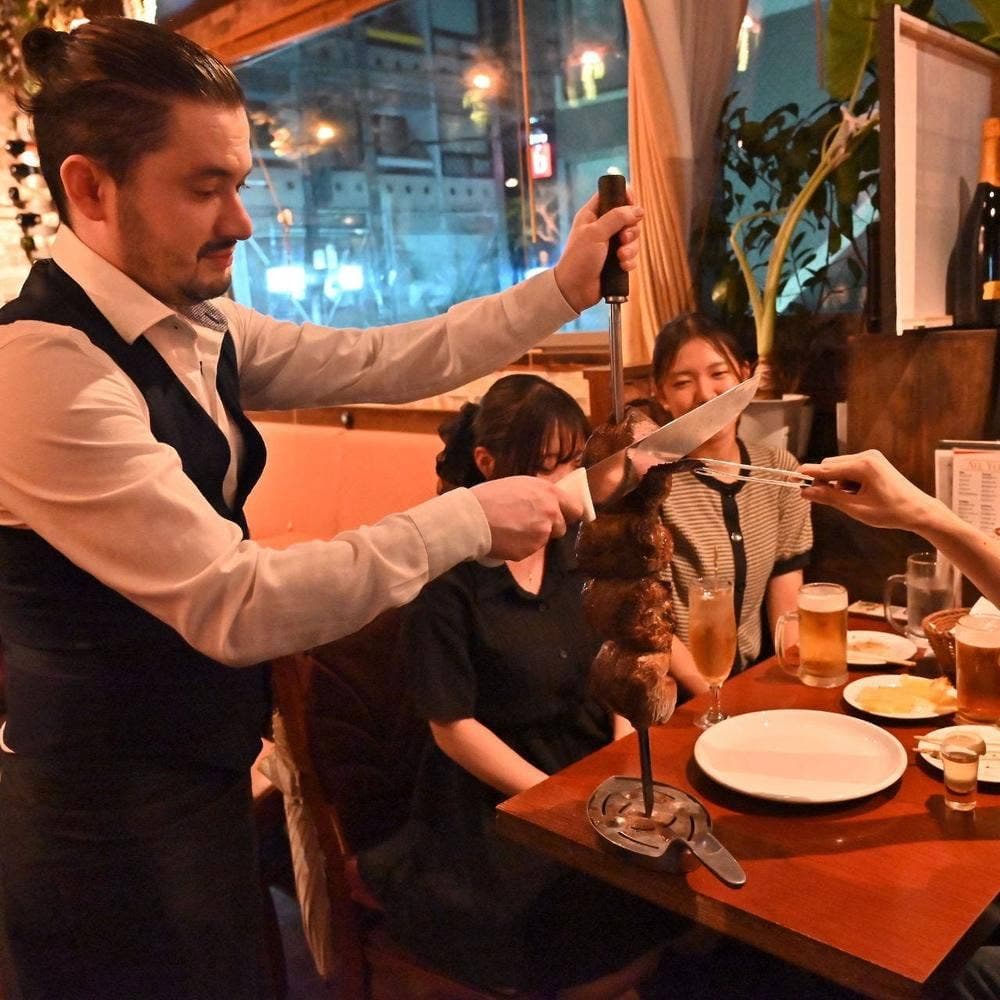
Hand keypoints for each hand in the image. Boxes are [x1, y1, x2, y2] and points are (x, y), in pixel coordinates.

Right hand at [471, 476, 582, 560]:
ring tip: (511, 529)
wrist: (472, 517)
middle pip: (561, 528)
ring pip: (544, 540)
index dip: (568, 514)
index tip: (563, 517)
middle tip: (530, 525)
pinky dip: (520, 547)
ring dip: (533, 537)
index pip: (575, 508)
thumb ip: (538, 495)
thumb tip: (546, 503)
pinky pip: (529, 550)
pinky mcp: (530, 551)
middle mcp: (550, 513)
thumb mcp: (519, 485)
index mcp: (549, 493)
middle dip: (550, 528)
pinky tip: (505, 539)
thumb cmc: (490, 496)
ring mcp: (541, 534)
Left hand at [552, 189, 643, 312]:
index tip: (632, 204)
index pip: (612, 195)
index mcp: (592, 214)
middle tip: (622, 239)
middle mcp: (602, 227)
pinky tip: (622, 267)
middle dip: (631, 230)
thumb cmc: (578, 259)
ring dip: (631, 248)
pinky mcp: (616, 260)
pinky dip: (629, 261)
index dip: (625, 196)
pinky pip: (632, 256)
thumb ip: (617, 218)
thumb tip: (638, 210)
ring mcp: (610, 244)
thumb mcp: (596, 233)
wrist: (574, 290)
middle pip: (628, 218)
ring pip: (633, 238)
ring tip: (620, 257)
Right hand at [798, 449, 935, 530]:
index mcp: (863, 466)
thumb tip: (805, 492)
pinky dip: (847, 482)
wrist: (918, 510)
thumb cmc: (891, 512)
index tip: (791, 477)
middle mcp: (866, 456)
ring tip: (853, 500)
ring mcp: (870, 457)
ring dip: (837, 483)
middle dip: (825, 482)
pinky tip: (859, 494)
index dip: (808, 474)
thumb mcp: (857, 509)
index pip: (826, 468)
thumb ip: (829, 498)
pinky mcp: (873, 461)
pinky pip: (848, 468)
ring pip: (838, 467)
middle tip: (829, 500)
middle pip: (830, 465)